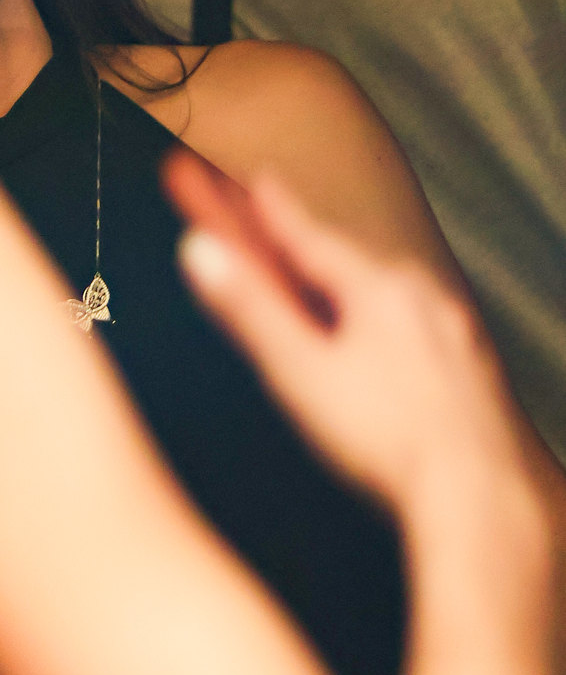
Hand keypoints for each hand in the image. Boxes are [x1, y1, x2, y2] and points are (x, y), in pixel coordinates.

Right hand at [163, 151, 527, 516]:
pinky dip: (386, 328)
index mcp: (377, 288)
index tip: (257, 180)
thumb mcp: (298, 372)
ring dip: (349, 291)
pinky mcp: (469, 370)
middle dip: (309, 252)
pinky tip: (380, 354)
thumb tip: (199, 250)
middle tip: (279, 235)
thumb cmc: (385, 440)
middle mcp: (421, 297)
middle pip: (349, 265)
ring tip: (325, 296)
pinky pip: (416, 330)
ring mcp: (451, 333)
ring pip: (388, 297)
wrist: (476, 495)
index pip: (310, 238)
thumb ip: (249, 309)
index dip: (276, 212)